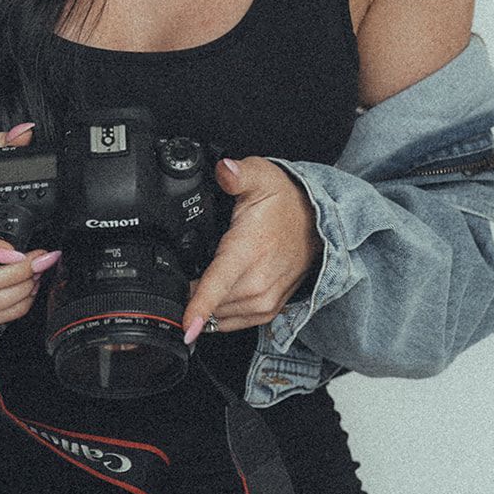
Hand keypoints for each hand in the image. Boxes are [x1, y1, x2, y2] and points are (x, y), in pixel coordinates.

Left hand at [182, 157, 320, 340]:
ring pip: (221, 317)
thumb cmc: (285, 202)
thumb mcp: (260, 176)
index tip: (184, 325)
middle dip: (188, 297)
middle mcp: (259, 282)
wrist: (316, 222)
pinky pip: (235, 323)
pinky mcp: (269, 310)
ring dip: (204, 308)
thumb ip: (238, 174)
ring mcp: (266, 299)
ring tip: (192, 287)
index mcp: (248, 251)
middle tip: (177, 278)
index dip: (198, 306)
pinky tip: (210, 302)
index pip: (218, 284)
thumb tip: (225, 168)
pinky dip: (218, 317)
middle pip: (212, 304)